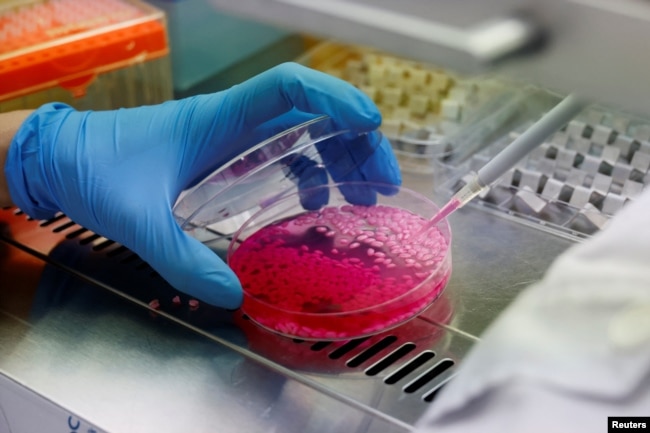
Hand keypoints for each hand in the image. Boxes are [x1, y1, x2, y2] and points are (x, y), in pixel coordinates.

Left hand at [5, 63, 400, 308]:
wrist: (63, 161)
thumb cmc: (95, 170)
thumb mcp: (138, 218)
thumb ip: (182, 260)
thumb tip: (232, 296)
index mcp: (219, 119)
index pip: (287, 88)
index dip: (333, 97)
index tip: (368, 123)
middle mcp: (234, 124)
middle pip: (312, 116)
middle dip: (355, 142)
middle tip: (383, 182)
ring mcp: (234, 141)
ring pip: (304, 138)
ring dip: (340, 161)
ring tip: (365, 196)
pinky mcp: (227, 159)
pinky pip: (282, 161)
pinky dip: (308, 180)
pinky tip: (314, 207)